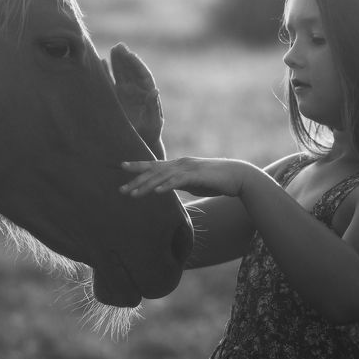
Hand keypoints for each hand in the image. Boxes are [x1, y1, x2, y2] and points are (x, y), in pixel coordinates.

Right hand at [108, 43, 164, 158]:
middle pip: (131, 71)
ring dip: (117, 62)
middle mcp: (137, 91)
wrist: (140, 144)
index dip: (136, 63)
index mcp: (147, 94)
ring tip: (113, 49)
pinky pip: (111, 83)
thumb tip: (155, 90)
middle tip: (119, 46)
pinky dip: (107, 73)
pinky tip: (102, 62)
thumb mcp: (153, 122)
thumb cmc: (149, 135)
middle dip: (125, 59)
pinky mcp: (116, 99)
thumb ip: (153, 107)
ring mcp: (126, 94)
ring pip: (121, 74)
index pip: (142, 74)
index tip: (129, 54)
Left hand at [120, 157, 256, 197]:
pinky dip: (167, 186)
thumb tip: (166, 188)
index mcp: (178, 165)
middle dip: (136, 180)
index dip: (138, 166)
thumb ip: (179, 184)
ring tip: (133, 194)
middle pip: (154, 172)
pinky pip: (179, 181)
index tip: (122, 167)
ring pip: (163, 177)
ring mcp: (188, 168)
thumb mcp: (193, 183)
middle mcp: (180, 164)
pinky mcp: (197, 176)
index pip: (154, 165)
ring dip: (147, 186)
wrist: (238, 176)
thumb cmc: (216, 180)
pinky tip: (157, 192)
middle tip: (121, 190)